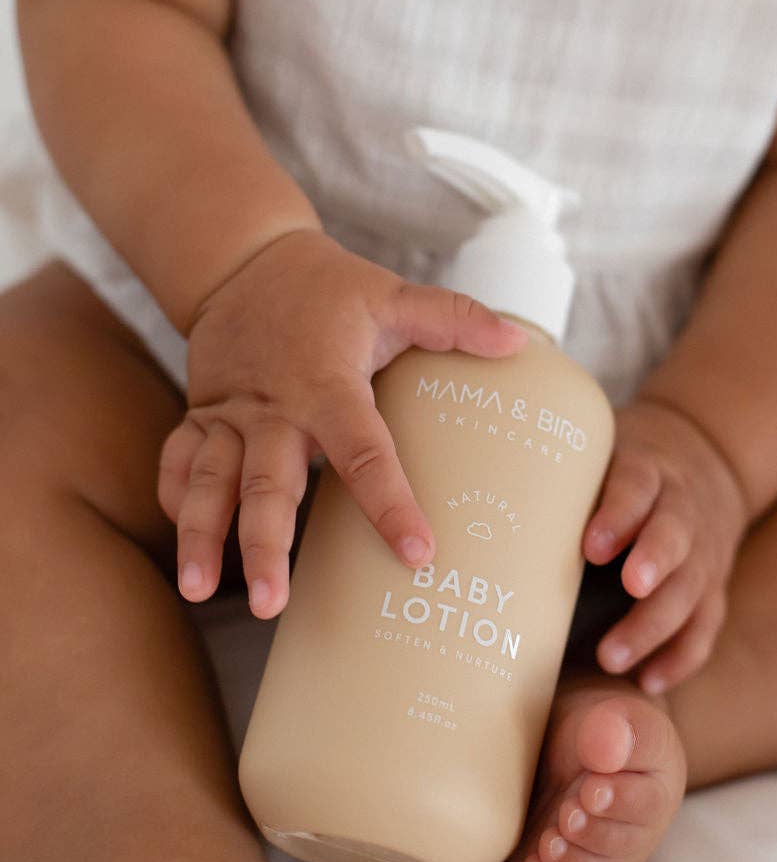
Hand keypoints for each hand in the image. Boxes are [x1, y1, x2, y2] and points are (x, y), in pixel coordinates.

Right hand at [157, 227, 527, 617]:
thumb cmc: (330, 289)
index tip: (416, 553)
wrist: (247, 259)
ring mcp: (229, 415)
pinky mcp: (200, 417)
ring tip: (199, 590)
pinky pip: (177, 463)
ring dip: (201, 536)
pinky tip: (186, 551)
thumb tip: (517, 341)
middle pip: (267, 484)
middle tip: (275, 602)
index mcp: (326, 385)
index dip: (390, 503)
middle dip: (264, 544)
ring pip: (209, 481)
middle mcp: (272, 408)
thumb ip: (454, 318)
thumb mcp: (393, 295)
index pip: (364, 453)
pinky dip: (174, 503)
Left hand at [582, 395, 748, 694]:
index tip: (592, 545)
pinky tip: (649, 681)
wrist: (705, 461)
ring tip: (613, 658)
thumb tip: (469, 517)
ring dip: (655, 625)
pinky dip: (681, 656)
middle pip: (675, 537)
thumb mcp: (598, 458)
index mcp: (648, 471)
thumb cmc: (620, 474)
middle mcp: (682, 511)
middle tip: (629, 588)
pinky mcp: (713, 588)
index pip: (637, 486)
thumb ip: (557, 480)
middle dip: (654, 562)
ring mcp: (703, 552)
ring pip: (691, 587)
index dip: (620, 514)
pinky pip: (706, 626)